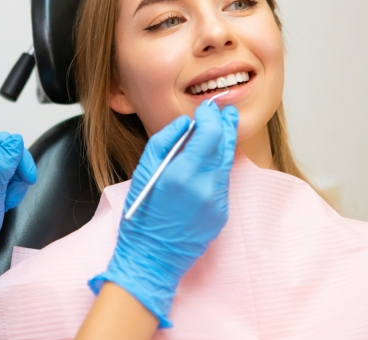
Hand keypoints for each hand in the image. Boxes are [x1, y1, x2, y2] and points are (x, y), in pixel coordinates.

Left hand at [0, 132, 36, 296]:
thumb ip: (5, 164)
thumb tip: (16, 140)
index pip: (2, 140)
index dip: (19, 158)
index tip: (27, 179)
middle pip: (9, 150)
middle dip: (16, 173)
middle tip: (11, 194)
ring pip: (12, 163)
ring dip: (15, 183)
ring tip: (5, 201)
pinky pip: (9, 173)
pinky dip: (11, 188)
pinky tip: (3, 200)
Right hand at [89, 100, 238, 326]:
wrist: (152, 258)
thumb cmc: (141, 216)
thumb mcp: (143, 172)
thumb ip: (165, 141)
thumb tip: (185, 123)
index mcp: (183, 174)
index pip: (209, 133)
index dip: (210, 117)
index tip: (206, 108)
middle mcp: (205, 186)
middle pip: (225, 146)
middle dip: (225, 125)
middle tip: (226, 111)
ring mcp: (217, 201)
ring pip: (227, 163)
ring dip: (225, 144)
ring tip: (224, 127)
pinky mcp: (221, 213)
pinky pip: (223, 182)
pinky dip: (219, 166)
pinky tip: (213, 159)